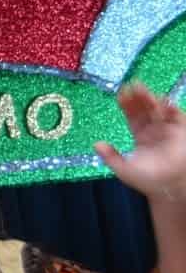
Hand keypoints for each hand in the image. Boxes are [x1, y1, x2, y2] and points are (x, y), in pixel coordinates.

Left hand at [95, 85, 185, 200]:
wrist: (168, 188)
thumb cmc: (147, 180)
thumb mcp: (123, 169)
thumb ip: (110, 157)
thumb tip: (96, 144)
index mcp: (141, 135)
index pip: (133, 115)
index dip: (127, 104)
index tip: (121, 94)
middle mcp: (154, 129)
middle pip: (145, 108)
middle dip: (139, 97)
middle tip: (132, 85)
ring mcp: (168, 129)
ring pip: (159, 110)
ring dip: (152, 99)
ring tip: (143, 90)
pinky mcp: (181, 132)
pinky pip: (177, 117)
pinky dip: (171, 108)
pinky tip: (162, 101)